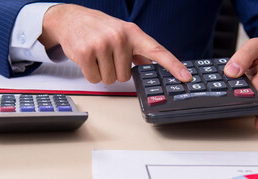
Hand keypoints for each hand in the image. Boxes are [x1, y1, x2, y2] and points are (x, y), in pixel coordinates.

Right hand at [38, 4, 191, 84]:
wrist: (72, 19)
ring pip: (110, 79)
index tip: (186, 77)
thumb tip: (150, 65)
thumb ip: (138, 51)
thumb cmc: (100, 28)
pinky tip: (88, 59)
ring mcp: (102, 44)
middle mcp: (119, 37)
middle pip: (125, 76)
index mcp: (133, 33)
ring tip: (96, 56)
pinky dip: (90, 73)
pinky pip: (94, 78)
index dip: (174, 65)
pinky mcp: (85, 53)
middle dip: (114, 70)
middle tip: (106, 56)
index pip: (158, 51)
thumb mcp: (123, 33)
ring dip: (102, 72)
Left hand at [224, 38, 257, 129]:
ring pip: (243, 105)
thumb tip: (231, 71)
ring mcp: (251, 95)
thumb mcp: (256, 46)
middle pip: (256, 106)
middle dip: (245, 112)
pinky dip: (225, 101)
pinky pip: (233, 99)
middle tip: (232, 115)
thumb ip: (244, 55)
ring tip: (221, 112)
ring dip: (233, 109)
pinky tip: (214, 103)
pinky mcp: (241, 95)